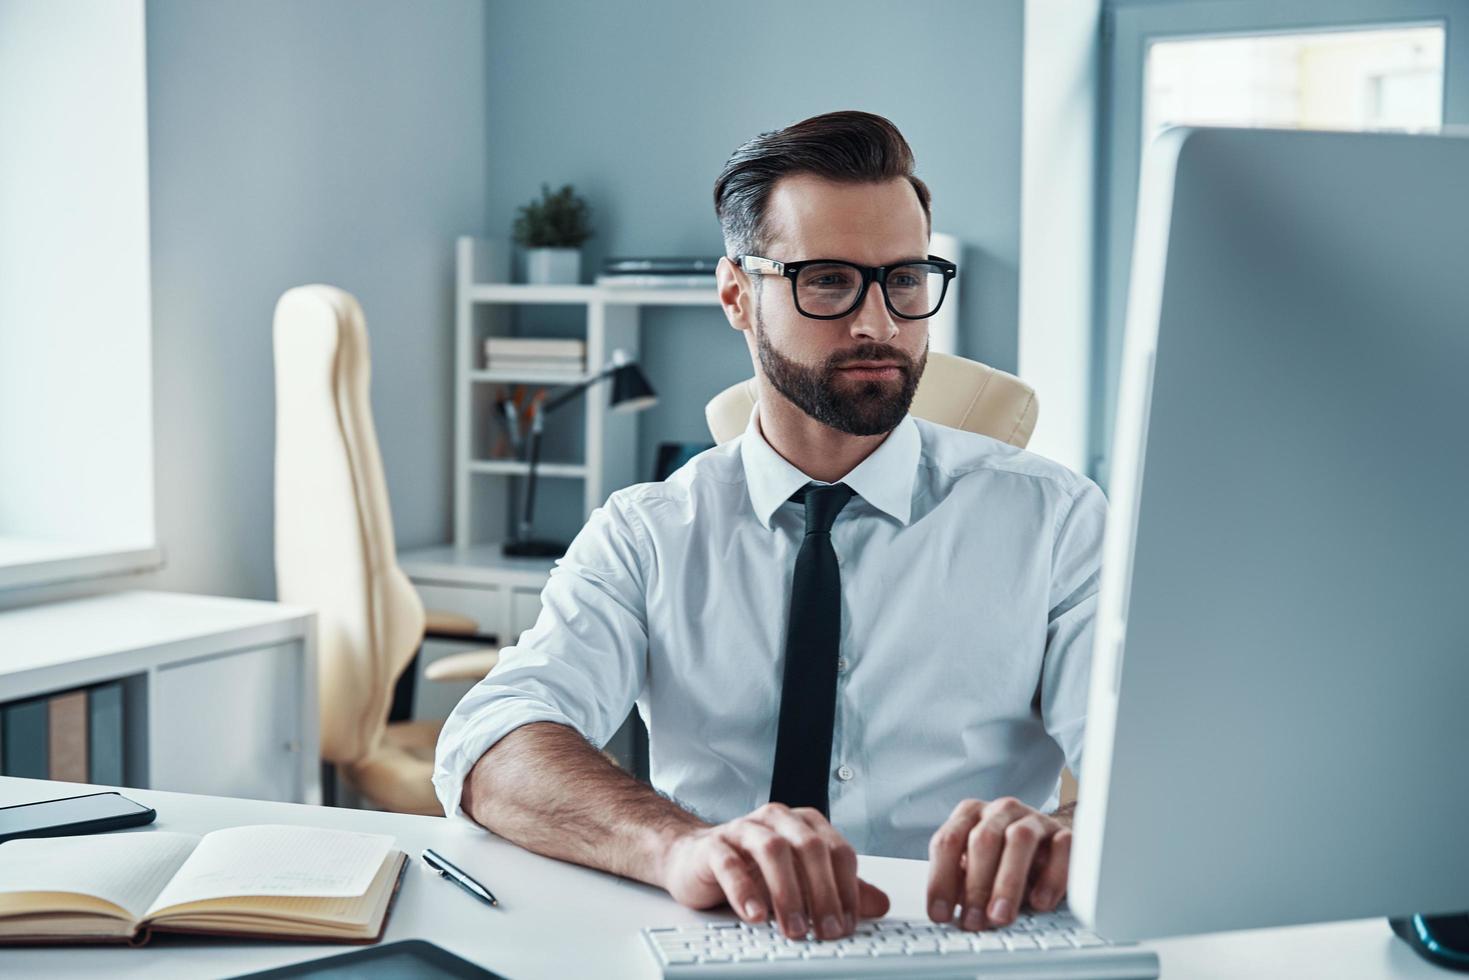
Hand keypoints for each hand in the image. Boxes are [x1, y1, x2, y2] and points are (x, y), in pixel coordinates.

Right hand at [659, 802, 890, 939]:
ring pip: (773, 851)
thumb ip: (838, 890)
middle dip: (824, 894)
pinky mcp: (715, 846)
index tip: (848, 925)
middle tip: (828, 932)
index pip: (837, 851)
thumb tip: (880, 904)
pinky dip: (745, 890)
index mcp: (805, 824)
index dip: (847, 889)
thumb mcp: (801, 880)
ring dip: (789, 894)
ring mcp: (745, 829)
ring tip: (796, 929)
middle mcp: (778, 820)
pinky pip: (731, 864)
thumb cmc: (752, 868)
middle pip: (810, 848)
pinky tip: (755, 915)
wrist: (697, 858)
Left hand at [925, 797, 1070, 929]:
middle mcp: (1000, 811)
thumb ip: (960, 884)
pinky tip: (1040, 903)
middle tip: (974, 921)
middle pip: (983, 840)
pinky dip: (1051, 878)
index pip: (947, 842)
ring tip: (1001, 916)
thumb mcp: (976, 869)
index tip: (939, 914)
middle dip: (976, 885)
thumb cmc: (1004, 860)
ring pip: (1020, 839)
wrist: (1050, 844)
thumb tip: (947, 915)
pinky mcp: (1065, 833)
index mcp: (970, 815)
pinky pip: (1061, 849)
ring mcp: (1034, 818)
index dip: (941, 880)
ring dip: (1008, 882)